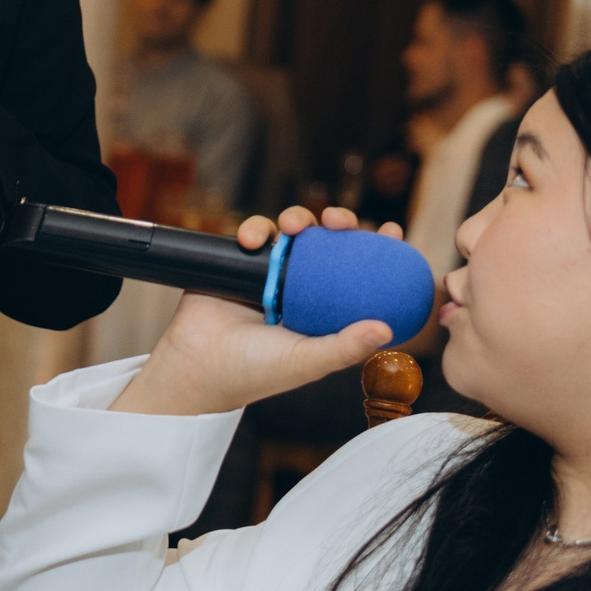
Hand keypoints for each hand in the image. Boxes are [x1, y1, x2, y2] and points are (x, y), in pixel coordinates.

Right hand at [113, 206, 396, 417]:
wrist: (196, 368)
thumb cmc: (253, 372)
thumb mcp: (306, 361)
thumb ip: (345, 347)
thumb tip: (387, 329)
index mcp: (321, 311)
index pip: (357, 277)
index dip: (378, 254)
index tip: (394, 233)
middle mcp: (298, 289)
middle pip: (328, 245)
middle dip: (339, 222)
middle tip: (339, 221)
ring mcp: (267, 274)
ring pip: (292, 232)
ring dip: (296, 218)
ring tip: (292, 226)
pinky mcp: (236, 263)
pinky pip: (252, 234)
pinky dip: (252, 229)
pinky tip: (250, 240)